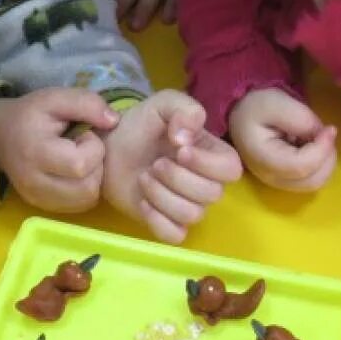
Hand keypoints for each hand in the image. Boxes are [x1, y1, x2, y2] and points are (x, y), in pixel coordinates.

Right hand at [0, 89, 118, 212]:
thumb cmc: (30, 115)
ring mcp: (39, 199)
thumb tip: (114, 121)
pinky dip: (85, 189)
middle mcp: (35, 183)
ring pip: (87, 200)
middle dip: (96, 165)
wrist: (0, 136)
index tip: (83, 134)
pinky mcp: (44, 207)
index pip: (81, 164)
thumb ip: (87, 103)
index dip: (93, 147)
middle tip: (83, 148)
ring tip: (80, 160)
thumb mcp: (56, 98)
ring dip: (93, 179)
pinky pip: (80, 206)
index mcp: (36, 152)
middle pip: (88, 188)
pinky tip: (76, 173)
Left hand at [102, 90, 241, 242]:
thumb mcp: (163, 104)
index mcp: (213, 155)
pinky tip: (142, 202)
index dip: (207, 164)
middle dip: (178, 178)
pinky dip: (157, 220)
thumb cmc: (141, 127)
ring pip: (192, 215)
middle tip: (155, 164)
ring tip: (144, 178)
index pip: (231, 170)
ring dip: (162, 195)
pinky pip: (175, 235)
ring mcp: (187, 206)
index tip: (180, 150)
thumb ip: (184, 109)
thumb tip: (186, 139)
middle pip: (211, 195)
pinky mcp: (167, 224)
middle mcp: (206, 183)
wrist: (109, 148)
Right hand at [227, 89, 336, 191]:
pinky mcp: (288, 181)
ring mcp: (280, 183)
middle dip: (327, 156)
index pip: (301, 166)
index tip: (330, 128)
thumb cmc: (256, 108)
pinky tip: (312, 146)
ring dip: (325, 160)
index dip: (322, 150)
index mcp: (263, 159)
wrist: (242, 116)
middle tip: (324, 133)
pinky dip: (321, 163)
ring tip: (316, 138)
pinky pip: (314, 179)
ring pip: (316, 182)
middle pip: (312, 180)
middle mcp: (271, 178)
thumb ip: (300, 118)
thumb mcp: (275, 103)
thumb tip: (322, 135)